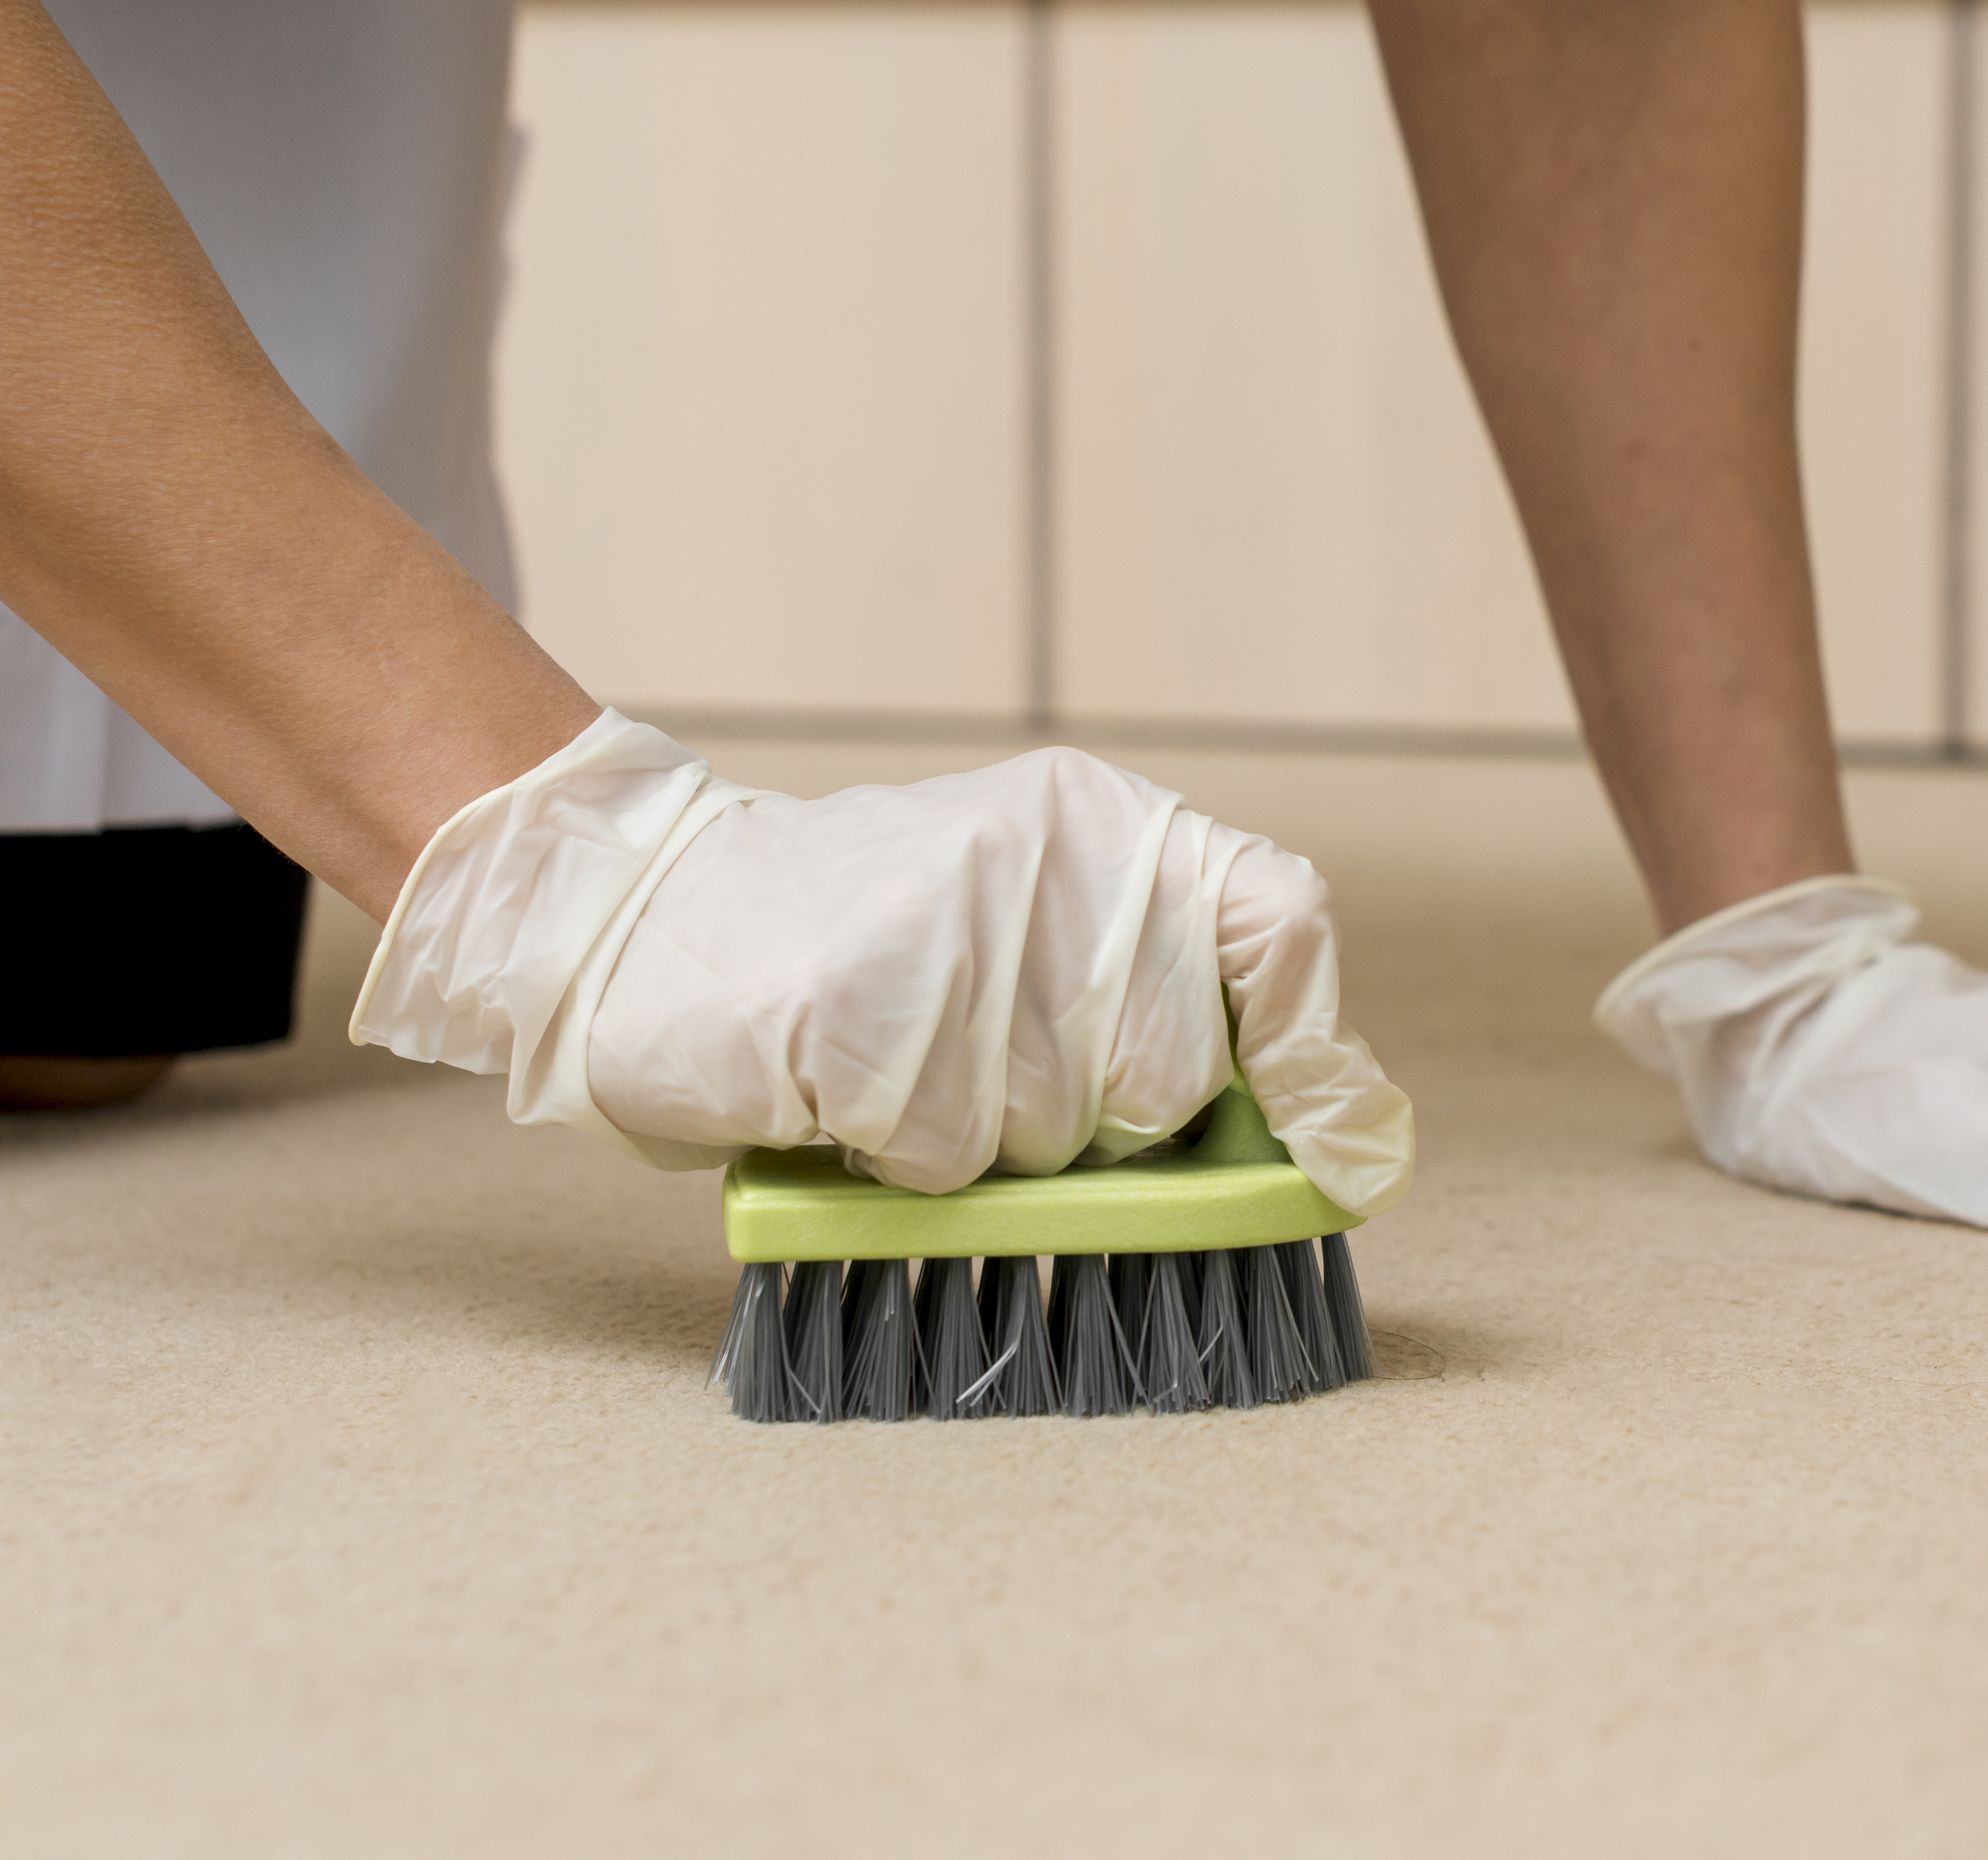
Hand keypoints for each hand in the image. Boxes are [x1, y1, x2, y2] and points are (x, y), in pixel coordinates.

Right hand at [351, 717, 1412, 1217]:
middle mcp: (1052, 857)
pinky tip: (842, 1094)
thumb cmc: (863, 951)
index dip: (1320, 1058)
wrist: (648, 917)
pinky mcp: (861, 1011)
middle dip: (1098, 1128)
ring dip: (984, 1147)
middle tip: (994, 1078)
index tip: (1339, 1161)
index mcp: (1106, 825)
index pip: (1278, 925)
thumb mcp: (1032, 929)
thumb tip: (1324, 1137)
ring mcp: (955, 927)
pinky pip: (942, 1159)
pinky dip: (896, 1162)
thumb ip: (1163, 999)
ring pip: (1054, 1135)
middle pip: (1169, 1076)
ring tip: (902, 1071)